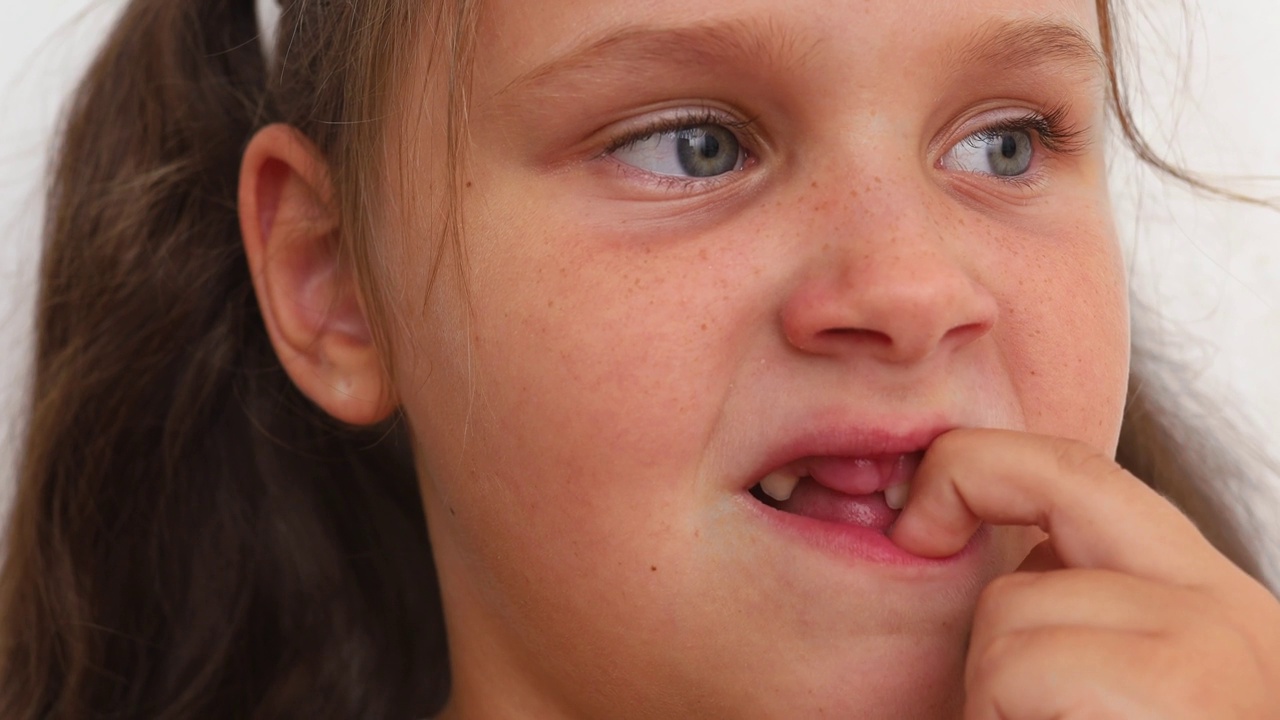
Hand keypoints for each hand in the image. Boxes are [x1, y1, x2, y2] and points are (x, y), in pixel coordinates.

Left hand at [890, 428, 1279, 718]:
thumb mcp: (1075, 674)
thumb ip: (1052, 606)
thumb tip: (939, 535)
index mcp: (1206, 604)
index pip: (1085, 475)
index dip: (980, 463)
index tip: (913, 515)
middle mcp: (1231, 612)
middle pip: (1065, 477)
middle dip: (967, 487)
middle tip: (915, 538)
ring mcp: (1215, 645)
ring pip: (1013, 606)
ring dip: (988, 688)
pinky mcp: (1179, 686)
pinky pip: (1015, 668)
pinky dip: (995, 717)